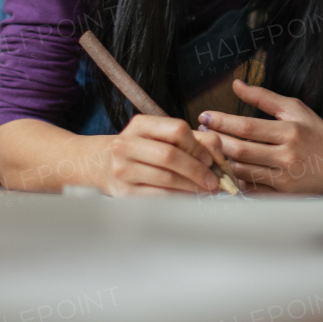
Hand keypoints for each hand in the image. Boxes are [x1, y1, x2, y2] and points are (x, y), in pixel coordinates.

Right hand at [105, 114, 223, 195]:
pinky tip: (192, 197)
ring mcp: (123, 168)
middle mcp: (127, 144)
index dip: (200, 146)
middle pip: (171, 155)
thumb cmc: (142, 149)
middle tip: (215, 180)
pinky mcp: (124, 191)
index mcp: (141, 124)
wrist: (102, 165)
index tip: (213, 160)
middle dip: (198, 169)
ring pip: (166, 178)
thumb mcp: (161, 136)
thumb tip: (219, 158)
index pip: (177, 129)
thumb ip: (193, 140)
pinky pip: (159, 195)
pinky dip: (180, 196)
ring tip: (208, 190)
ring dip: (192, 186)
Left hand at [199, 79, 322, 193]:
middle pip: (240, 150)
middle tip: (201, 132)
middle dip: (216, 140)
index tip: (204, 116)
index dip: (222, 121)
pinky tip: (226, 167)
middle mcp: (287, 155)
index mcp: (290, 131)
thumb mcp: (296, 110)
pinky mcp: (281, 194)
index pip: (247, 127)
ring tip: (210, 148)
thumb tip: (237, 84)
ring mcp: (284, 177)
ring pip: (241, 170)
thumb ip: (264, 98)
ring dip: (221, 159)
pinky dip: (235, 178)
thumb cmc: (316, 134)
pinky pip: (250, 187)